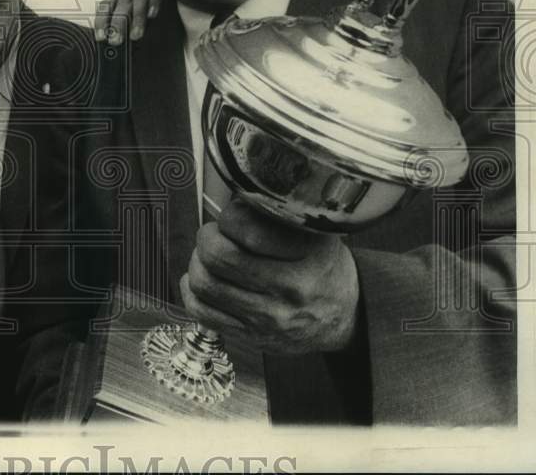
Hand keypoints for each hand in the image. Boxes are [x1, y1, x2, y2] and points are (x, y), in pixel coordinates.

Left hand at [95, 0, 164, 43]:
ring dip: (136, 17)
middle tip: (116, 41)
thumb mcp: (134, 21)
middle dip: (117, 23)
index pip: (106, 6)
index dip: (101, 21)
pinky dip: (154, 2)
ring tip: (136, 35)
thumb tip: (115, 45)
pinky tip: (152, 15)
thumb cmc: (150, 13)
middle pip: (121, 3)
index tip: (101, 38)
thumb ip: (125, 29)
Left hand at [180, 198, 359, 354]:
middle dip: (208, 238)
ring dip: (198, 263)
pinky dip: (191, 292)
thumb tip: (235, 198)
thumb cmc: (324, 268)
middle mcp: (288, 290)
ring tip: (209, 257)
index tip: (232, 216)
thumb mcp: (317, 233)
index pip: (248, 230)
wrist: (344, 318)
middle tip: (214, 234)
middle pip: (218, 256)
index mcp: (306, 256)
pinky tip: (202, 281)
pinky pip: (201, 312)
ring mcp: (267, 318)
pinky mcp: (251, 336)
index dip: (229, 217)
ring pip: (204, 283)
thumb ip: (279, 214)